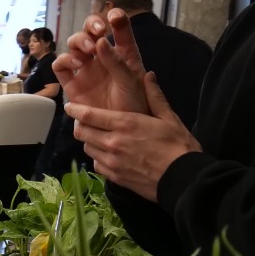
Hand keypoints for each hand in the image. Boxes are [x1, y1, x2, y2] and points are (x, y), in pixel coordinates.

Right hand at [52, 9, 148, 114]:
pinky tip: (75, 63)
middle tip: (98, 32)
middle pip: (90, 31)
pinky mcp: (71, 83)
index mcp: (122, 54)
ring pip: (74, 44)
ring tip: (88, 53)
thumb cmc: (133, 107)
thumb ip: (117, 61)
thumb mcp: (131, 81)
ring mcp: (85, 69)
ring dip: (79, 42)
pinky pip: (61, 66)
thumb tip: (100, 41)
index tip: (114, 17)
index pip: (118, 28)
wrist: (120, 133)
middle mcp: (102, 58)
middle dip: (91, 26)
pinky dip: (65, 59)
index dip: (115, 18)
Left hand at [66, 73, 200, 200]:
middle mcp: (113, 142)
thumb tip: (148, 75)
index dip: (75, 109)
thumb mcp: (169, 117)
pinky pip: (96, 164)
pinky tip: (108, 154)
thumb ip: (154, 96)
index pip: (89, 115)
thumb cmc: (178, 146)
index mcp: (124, 124)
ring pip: (88, 148)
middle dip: (80, 125)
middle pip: (82, 132)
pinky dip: (98, 157)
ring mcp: (112, 162)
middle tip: (86, 121)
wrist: (184, 179)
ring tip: (98, 136)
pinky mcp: (115, 177)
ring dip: (90, 141)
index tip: (69, 106)